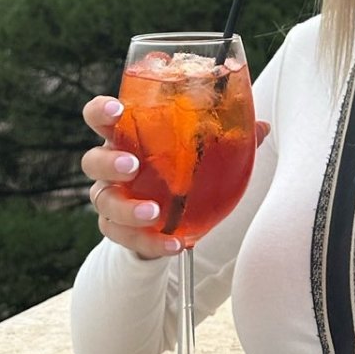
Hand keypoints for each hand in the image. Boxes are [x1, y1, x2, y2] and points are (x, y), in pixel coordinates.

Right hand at [79, 95, 270, 259]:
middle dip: (109, 162)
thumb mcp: (205, 152)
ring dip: (127, 208)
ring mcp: (111, 199)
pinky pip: (125, 238)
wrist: (171, 219)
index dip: (101, 110)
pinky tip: (175, 244)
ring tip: (154, 213)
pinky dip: (150, 243)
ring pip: (103, 202)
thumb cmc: (181, 171)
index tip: (116, 108)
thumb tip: (262, 126)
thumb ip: (229, 138)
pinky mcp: (118, 230)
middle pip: (92, 160)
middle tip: (133, 165)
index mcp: (128, 136)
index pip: (100, 116)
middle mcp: (112, 166)